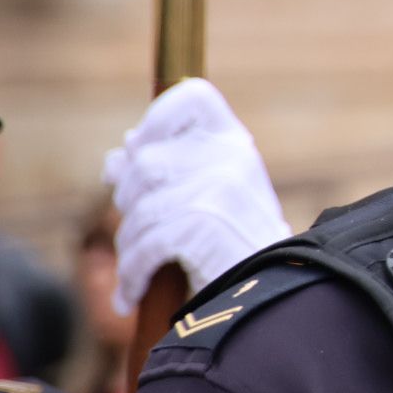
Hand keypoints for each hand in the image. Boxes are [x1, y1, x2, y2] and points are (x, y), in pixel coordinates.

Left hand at [105, 78, 291, 314]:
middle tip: (137, 230)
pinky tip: (132, 294)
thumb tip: (119, 154)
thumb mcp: (208, 198)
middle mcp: (231, 156)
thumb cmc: (236, 246)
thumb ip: (164, 171)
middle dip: (128, 201)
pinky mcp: (205, 224)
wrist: (273, 292)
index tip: (138, 151)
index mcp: (234, 141)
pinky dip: (132, 274)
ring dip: (129, 246)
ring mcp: (220, 187)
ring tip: (136, 270)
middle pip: (144, 162)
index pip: (192, 99)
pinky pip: (145, 244)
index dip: (157, 120)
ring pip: (140, 209)